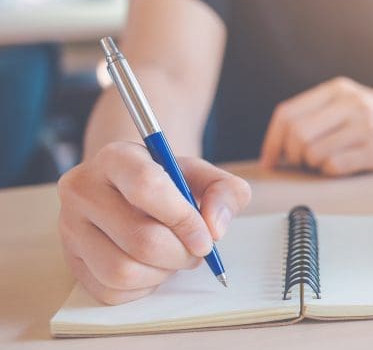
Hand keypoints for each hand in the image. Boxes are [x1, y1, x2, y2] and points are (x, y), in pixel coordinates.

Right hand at [57, 142, 250, 304]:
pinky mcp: (71, 261)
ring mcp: (69, 227)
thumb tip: (214, 228)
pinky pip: (111, 291)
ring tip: (172, 257)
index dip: (184, 220)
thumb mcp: (204, 176)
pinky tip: (151, 267)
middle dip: (180, 254)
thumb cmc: (170, 183)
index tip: (206, 239)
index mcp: (116, 158)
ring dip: (161, 273)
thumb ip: (225, 192)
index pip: (147, 186)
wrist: (129, 191)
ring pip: (122, 271)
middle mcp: (82, 189)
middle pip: (140, 239)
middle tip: (195, 251)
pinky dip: (142, 287)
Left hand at [259, 77, 372, 175]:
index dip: (272, 141)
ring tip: (327, 162)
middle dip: (293, 155)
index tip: (271, 160)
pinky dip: (331, 171)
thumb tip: (279, 143)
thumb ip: (320, 113)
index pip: (287, 113)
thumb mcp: (351, 102)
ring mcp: (363, 126)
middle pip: (296, 134)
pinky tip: (343, 166)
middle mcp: (349, 103)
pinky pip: (334, 166)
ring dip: (313, 165)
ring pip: (313, 152)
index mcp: (337, 89)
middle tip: (302, 163)